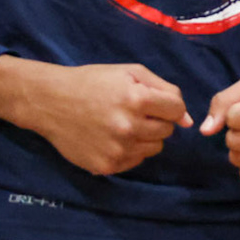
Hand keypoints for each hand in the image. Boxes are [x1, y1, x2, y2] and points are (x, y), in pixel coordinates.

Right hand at [0, 58, 191, 175]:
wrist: (51, 102)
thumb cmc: (93, 82)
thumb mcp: (131, 72)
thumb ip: (166, 91)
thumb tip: (188, 121)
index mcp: (137, 99)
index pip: (177, 110)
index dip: (168, 104)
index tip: (153, 101)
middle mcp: (129, 128)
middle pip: (167, 131)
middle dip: (157, 120)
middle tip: (134, 111)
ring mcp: (118, 150)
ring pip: (154, 148)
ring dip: (145, 136)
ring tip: (122, 124)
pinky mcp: (107, 167)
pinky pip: (136, 161)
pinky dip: (130, 150)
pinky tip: (112, 137)